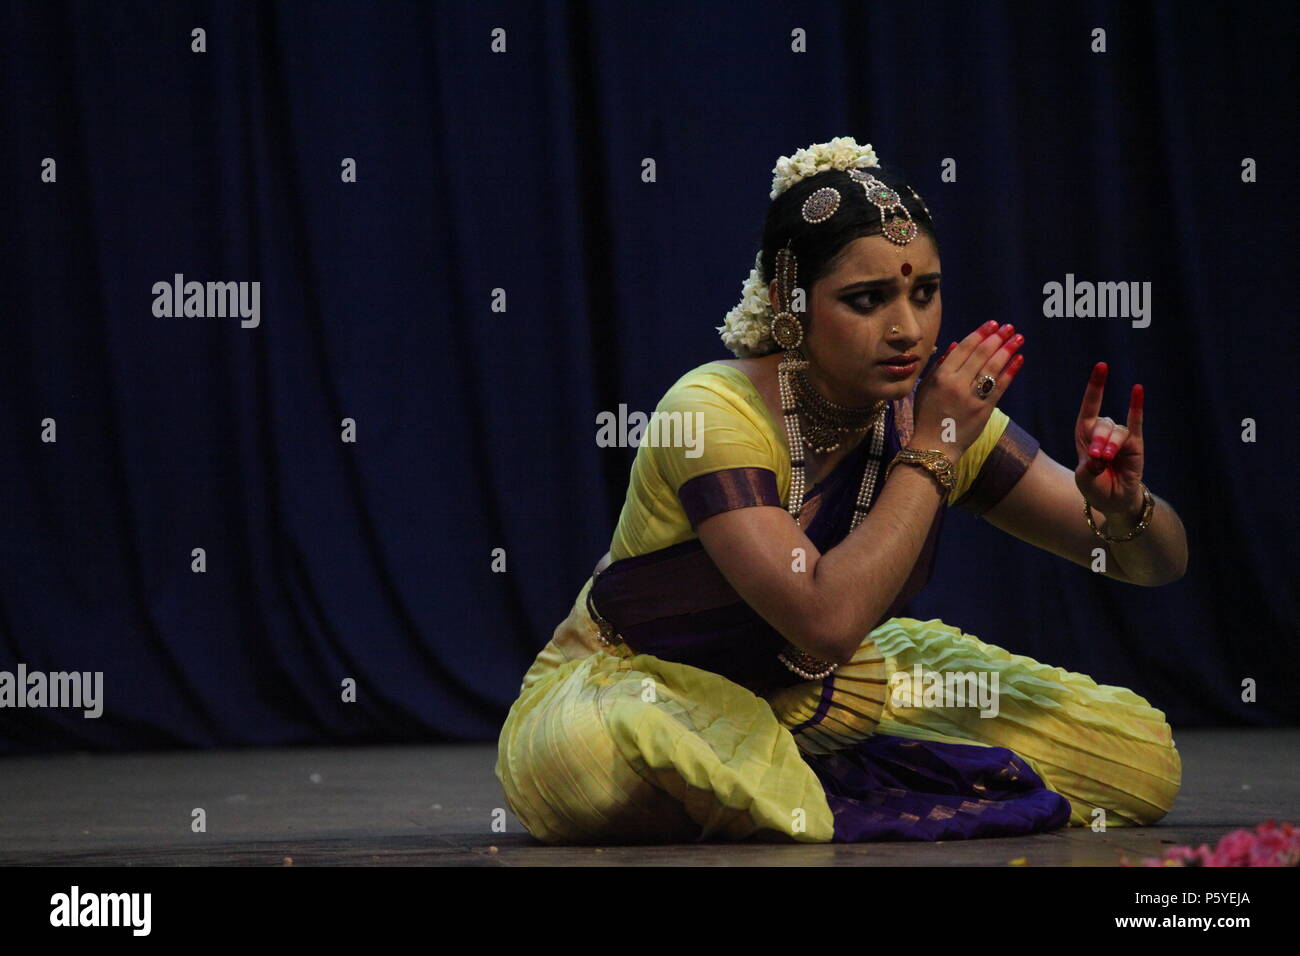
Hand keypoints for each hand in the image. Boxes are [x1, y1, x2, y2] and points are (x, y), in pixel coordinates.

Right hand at [912, 320, 1024, 455]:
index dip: (980, 334)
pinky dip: (1010, 371)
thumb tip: (956, 345)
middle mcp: (956, 384)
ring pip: (992, 368)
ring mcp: (972, 397)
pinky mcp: (984, 410)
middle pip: (981, 355)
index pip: (964, 349)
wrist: (934, 447)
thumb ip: (938, 366)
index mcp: (941, 376)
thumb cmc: (926, 416)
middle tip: (1009, 327)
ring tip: (1018, 338)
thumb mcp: (924, 389)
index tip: (991, 324)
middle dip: (997, 338)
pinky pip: (1000, 386)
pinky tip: (1018, 359)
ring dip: (1007, 350)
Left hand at [1074, 362, 1144, 519]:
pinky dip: (1137, 407)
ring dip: (1110, 445)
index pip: (1089, 407)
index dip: (1095, 387)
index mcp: (1084, 434)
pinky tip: (1137, 389)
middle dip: (1098, 441)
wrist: (1113, 500)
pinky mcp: (1135, 444)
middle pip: (1101, 424)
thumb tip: (1100, 457)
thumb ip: (1089, 467)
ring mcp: (1119, 437)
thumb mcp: (1084, 479)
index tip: (1102, 367)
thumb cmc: (1095, 486)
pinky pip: (1136, 423)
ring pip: (1117, 432)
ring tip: (1106, 460)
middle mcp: (1101, 431)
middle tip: (1097, 459)